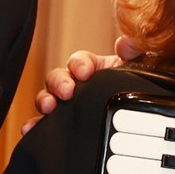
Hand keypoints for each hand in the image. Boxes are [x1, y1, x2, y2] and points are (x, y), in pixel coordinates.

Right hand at [24, 38, 138, 130]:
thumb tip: (126, 43)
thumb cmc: (140, 89)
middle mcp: (77, 86)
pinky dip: (35, 126)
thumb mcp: (143, 69)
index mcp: (95, 69)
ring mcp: (69, 106)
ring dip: (45, 100)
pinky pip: (45, 125)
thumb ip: (137, 52)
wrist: (140, 122)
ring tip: (49, 107)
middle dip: (60, 82)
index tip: (85, 72)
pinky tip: (31, 130)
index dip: (80, 64)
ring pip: (48, 98)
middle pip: (58, 77)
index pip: (80, 60)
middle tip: (68, 91)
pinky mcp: (64, 126)